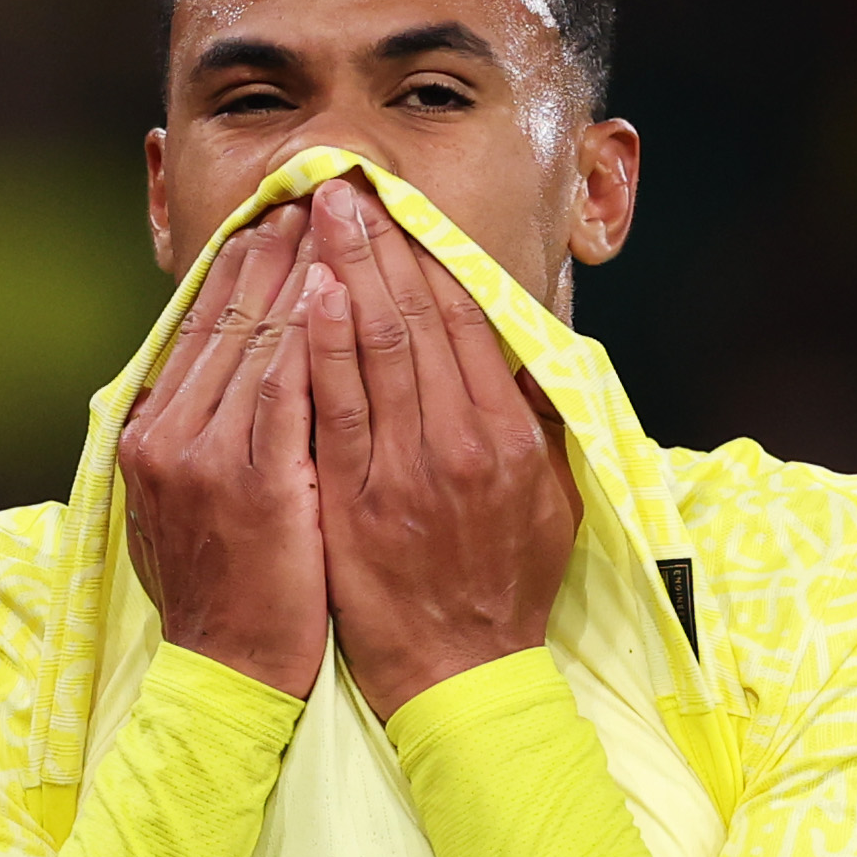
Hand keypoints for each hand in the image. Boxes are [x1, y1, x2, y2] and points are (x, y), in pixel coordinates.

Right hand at [118, 203, 326, 698]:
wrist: (231, 677)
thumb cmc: (229, 595)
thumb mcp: (189, 505)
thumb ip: (200, 437)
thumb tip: (219, 377)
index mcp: (150, 434)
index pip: (197, 328)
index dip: (241, 269)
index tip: (279, 221)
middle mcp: (165, 435)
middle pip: (225, 317)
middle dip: (276, 250)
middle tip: (319, 195)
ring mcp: (203, 458)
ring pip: (255, 339)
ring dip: (299, 272)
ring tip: (336, 221)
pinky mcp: (252, 484)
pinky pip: (284, 388)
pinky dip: (307, 335)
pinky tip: (335, 292)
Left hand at [304, 175, 576, 719]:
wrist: (460, 673)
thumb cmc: (503, 585)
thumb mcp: (552, 499)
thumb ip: (540, 419)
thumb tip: (524, 345)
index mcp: (511, 436)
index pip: (465, 320)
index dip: (429, 253)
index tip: (400, 206)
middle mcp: (463, 444)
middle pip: (417, 317)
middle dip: (379, 242)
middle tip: (344, 183)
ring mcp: (405, 472)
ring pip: (374, 348)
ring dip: (342, 273)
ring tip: (316, 213)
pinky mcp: (354, 501)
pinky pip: (334, 407)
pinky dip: (320, 346)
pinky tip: (303, 294)